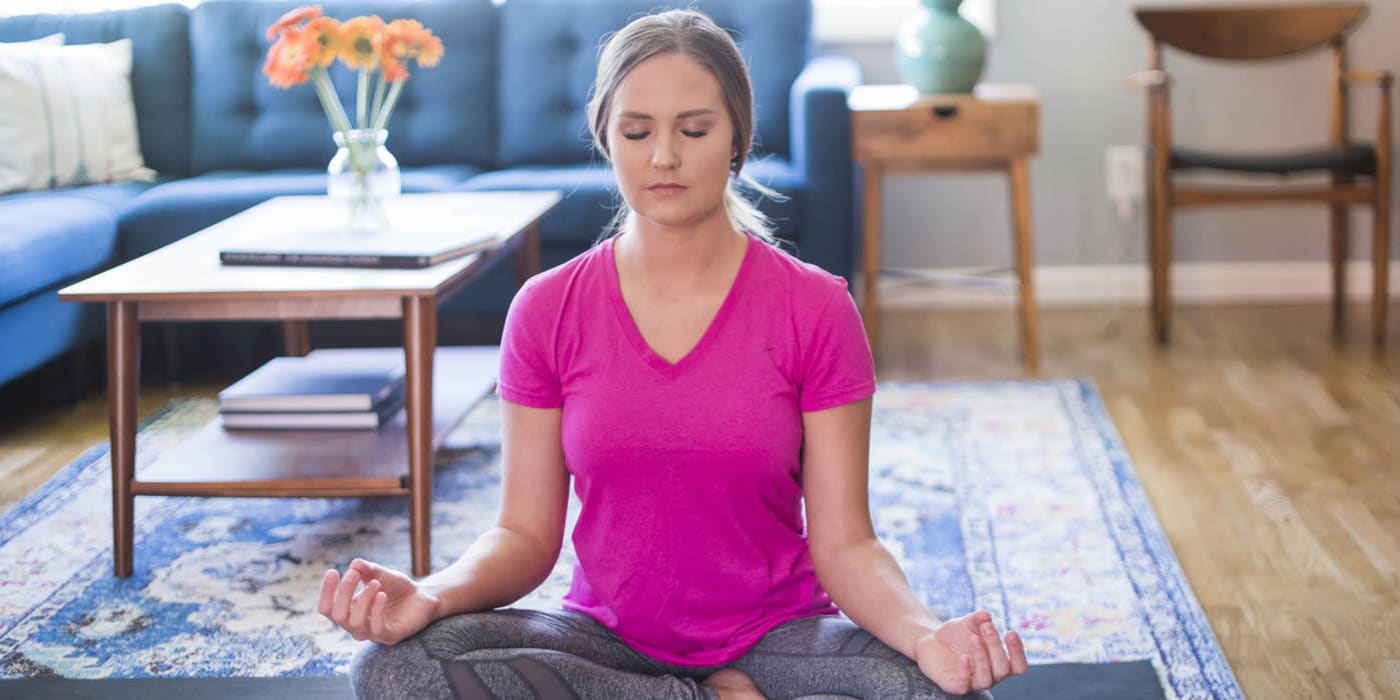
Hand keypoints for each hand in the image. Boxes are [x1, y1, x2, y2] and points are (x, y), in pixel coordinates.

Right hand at [317, 558, 440, 644]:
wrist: (423, 598)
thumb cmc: (397, 587)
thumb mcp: (381, 575)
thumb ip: (367, 570)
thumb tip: (355, 564)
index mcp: (349, 612)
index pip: (327, 608)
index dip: (326, 592)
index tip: (332, 571)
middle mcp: (357, 626)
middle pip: (339, 615)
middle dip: (344, 592)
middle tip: (354, 574)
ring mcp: (373, 633)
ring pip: (356, 622)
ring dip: (363, 599)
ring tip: (375, 583)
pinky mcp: (390, 636)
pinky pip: (377, 628)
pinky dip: (377, 610)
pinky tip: (382, 595)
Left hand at [913, 610, 1027, 694]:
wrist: (930, 639)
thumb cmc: (957, 634)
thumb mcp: (969, 622)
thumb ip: (979, 619)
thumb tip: (986, 615)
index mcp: (999, 663)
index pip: (1018, 666)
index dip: (1018, 653)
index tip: (1011, 632)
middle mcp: (990, 676)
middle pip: (1003, 669)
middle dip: (996, 646)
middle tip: (986, 626)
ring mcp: (972, 683)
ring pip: (986, 679)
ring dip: (982, 657)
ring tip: (974, 638)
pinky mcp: (954, 685)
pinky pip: (963, 685)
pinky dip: (965, 672)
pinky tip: (963, 657)